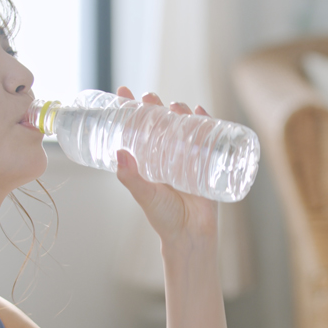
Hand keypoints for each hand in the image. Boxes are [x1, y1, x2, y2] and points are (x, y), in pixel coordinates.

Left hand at [114, 86, 218, 247]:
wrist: (192, 236)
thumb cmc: (164, 219)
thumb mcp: (145, 196)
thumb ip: (131, 178)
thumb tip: (118, 152)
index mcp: (148, 161)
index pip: (136, 129)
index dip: (130, 110)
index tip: (122, 92)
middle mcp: (166, 156)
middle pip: (160, 123)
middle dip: (154, 106)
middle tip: (149, 97)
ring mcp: (187, 158)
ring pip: (183, 127)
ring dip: (180, 111)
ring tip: (175, 105)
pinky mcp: (207, 163)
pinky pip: (208, 138)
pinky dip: (207, 122)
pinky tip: (201, 111)